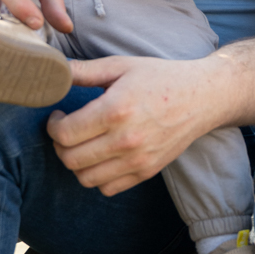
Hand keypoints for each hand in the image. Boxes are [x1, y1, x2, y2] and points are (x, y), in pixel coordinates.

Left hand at [48, 53, 219, 193]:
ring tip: (82, 144)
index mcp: (115, 110)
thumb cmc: (160, 77)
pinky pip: (107, 188)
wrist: (202, 97)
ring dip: (76, 163)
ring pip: (85, 178)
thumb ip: (84, 70)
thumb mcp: (121, 66)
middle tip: (66, 130)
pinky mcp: (146, 172)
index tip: (57, 116)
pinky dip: (97, 176)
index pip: (64, 133)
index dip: (52, 126)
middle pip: (70, 159)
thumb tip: (53, 71)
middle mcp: (125, 140)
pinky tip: (100, 156)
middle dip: (59, 145)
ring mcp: (137, 160)